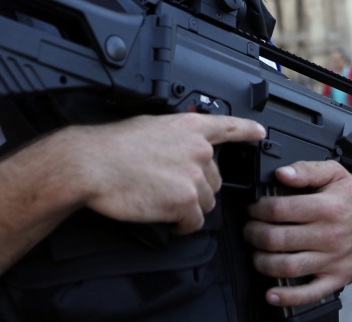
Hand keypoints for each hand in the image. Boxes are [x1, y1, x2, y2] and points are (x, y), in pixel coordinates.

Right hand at [72, 113, 265, 233]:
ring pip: (206, 202)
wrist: (92, 164)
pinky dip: (182, 225)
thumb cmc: (112, 147)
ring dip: (188, 207)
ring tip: (162, 202)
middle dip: (196, 188)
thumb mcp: (150, 126)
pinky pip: (194, 221)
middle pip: (214, 179)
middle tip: (170, 189)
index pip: (228, 127)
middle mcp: (199, 149)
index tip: (259, 133)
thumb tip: (177, 147)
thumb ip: (174, 137)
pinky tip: (166, 219)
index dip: (247, 130)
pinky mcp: (185, 201)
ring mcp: (194, 176)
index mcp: (190, 127)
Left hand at [243, 161, 351, 308]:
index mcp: (326, 207)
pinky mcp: (336, 278)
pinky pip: (309, 293)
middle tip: (250, 230)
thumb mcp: (335, 173)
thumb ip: (307, 170)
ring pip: (287, 266)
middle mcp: (328, 235)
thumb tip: (282, 174)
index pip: (278, 210)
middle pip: (277, 239)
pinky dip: (287, 297)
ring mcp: (332, 259)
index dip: (258, 209)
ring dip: (262, 262)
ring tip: (257, 253)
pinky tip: (271, 294)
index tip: (254, 209)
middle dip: (254, 234)